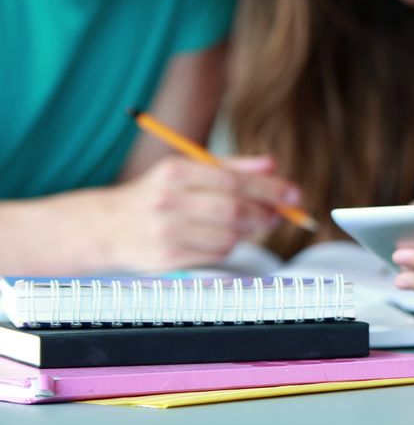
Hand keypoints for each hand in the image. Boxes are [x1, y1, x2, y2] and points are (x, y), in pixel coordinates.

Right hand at [93, 155, 300, 270]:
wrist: (108, 226)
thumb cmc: (158, 193)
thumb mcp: (188, 169)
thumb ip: (232, 166)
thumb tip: (273, 166)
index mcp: (175, 171)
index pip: (234, 181)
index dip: (270, 189)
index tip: (295, 194)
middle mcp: (168, 201)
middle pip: (234, 210)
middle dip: (265, 213)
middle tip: (279, 214)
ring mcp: (166, 232)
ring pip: (229, 236)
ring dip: (248, 232)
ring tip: (247, 224)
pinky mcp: (167, 258)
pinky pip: (216, 254)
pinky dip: (229, 246)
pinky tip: (222, 237)